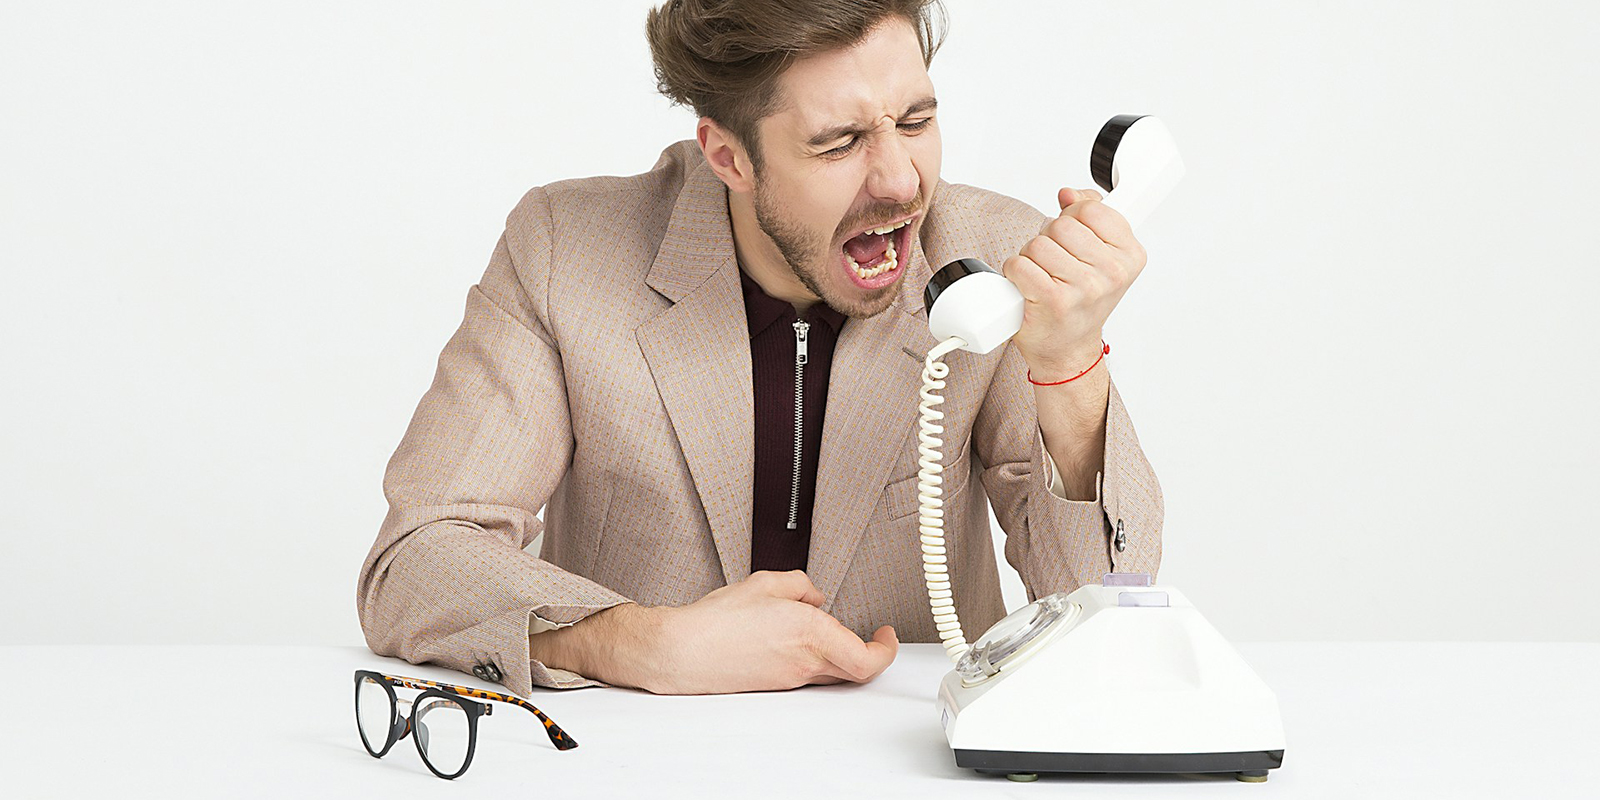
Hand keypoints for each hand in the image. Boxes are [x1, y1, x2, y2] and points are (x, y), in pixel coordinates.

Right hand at [634, 570, 897, 693]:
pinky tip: (795, 639)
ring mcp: (791, 678)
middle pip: (857, 670)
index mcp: (811, 634)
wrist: (684, 651)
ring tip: (827, 629)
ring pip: (833, 672)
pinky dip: (815, 657)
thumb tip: (814, 596)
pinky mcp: (776, 684)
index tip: (886, 634)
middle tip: (872, 636)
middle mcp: (806, 662)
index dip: (886, 649)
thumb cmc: (717, 621)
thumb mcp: (765, 582)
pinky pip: (809, 673)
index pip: (868, 658)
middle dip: (869, 652)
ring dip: (840, 653)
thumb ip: (800, 585)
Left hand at [1001, 187, 1146, 379]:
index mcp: (1130, 255)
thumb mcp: (1100, 256)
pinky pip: (1020, 265)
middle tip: (1055, 263)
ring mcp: (1084, 288)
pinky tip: (1028, 286)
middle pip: (1061, 225)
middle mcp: (1112, 273)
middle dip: (1049, 239)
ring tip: (1042, 276)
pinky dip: (1015, 272)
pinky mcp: (1053, 301)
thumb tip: (1068, 193)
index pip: (1091, 208)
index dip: (1073, 217)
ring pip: (1037, 244)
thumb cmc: (1082, 302)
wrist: (1068, 348)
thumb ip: (1090, 215)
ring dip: (1031, 257)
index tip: (1075, 236)